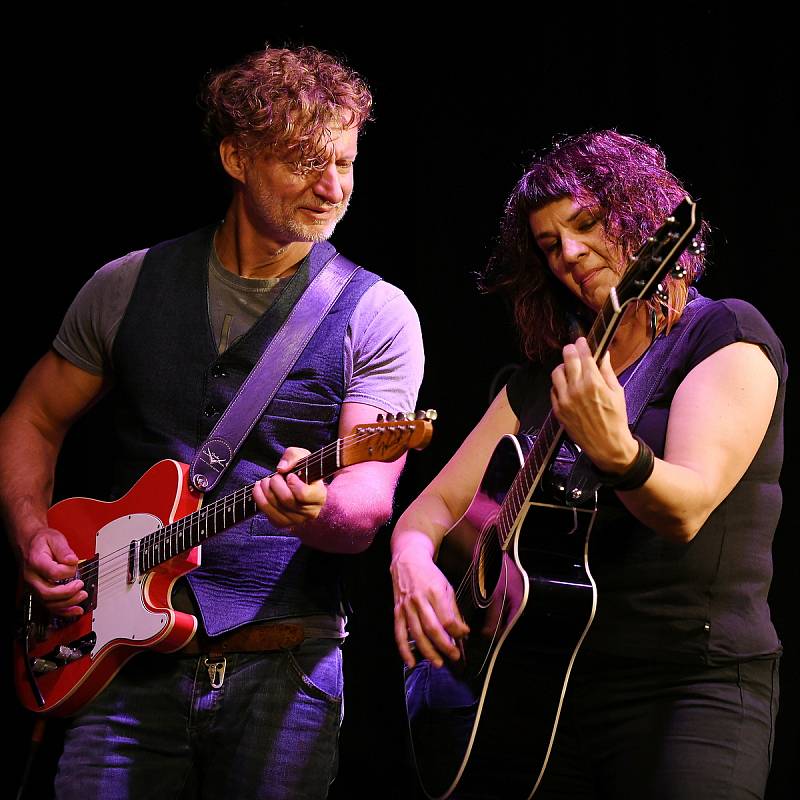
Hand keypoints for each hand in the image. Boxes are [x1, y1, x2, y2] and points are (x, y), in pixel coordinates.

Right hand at [21, 527, 86, 615]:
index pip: (52, 572)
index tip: (76, 565)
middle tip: (81, 585)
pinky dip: (63, 611)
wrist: (30, 543)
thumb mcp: (55, 538)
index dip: (68, 571)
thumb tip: (73, 561)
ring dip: (67, 604)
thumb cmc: (42, 541)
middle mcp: (32, 577)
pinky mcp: (39, 591)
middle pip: (47, 593)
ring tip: (82, 596)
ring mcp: (34, 586)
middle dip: (67, 593)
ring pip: (48, 603)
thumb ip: (64, 549)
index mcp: (36, 562)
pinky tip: (75, 610)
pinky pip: (49, 606)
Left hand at [252, 447, 327, 527]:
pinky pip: (268, 514)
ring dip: (265, 491)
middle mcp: (310, 512)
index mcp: (319, 496)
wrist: (300, 485)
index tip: (289, 475)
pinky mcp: (283, 523)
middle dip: (276, 484)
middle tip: (274, 476)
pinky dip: (260, 500)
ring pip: (275, 507)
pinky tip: (260, 490)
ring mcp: (297, 520)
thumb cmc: (303, 471)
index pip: (304, 495)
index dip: (293, 484)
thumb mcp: (302, 456)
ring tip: (264, 481)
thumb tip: (281, 468)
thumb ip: (293, 456)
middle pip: (287, 500)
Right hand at [391, 543, 468, 668]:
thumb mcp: (446, 586)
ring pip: (416, 634)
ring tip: (438, 662)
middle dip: (444, 646)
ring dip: (428, 652)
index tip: (464, 635)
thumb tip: (461, 630)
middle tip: (454, 656)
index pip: (446, 618)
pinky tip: (411, 662)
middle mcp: (419, 600)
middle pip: (432, 629)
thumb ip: (453, 609)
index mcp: (434, 592)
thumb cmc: (429, 574)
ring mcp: (406, 606)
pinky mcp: (397, 611)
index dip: (456, 631)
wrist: (407, 560)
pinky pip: (399, 633)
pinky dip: (404, 650)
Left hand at [550, 337, 637, 471]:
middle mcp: (576, 389)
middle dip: (570, 350)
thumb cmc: (616, 418)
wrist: (607, 445)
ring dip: (563, 367)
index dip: (582, 344)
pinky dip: (559, 384)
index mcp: (593, 382)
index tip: (582, 340)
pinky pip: (553, 390)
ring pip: (556, 373)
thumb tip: (603, 354)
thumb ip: (607, 371)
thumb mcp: (617, 392)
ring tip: (569, 368)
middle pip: (567, 359)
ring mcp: (564, 400)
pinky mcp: (558, 410)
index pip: (583, 355)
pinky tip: (567, 385)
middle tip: (573, 348)